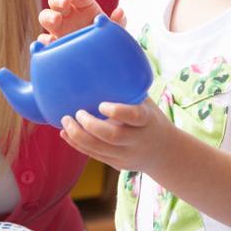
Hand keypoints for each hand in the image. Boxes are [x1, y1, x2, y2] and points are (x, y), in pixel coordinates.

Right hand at [37, 0, 125, 44]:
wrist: (100, 63)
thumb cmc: (106, 41)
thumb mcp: (114, 33)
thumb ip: (117, 23)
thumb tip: (119, 12)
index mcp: (84, 7)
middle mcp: (69, 15)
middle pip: (57, 1)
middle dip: (58, 0)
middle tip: (64, 4)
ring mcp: (58, 29)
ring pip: (46, 16)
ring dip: (49, 16)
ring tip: (56, 20)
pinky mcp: (52, 45)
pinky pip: (43, 41)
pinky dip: (43, 41)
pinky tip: (50, 43)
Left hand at [60, 101, 174, 172]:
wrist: (165, 153)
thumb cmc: (150, 119)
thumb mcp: (147, 104)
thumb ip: (128, 92)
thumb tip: (100, 67)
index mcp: (147, 120)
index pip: (134, 116)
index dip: (117, 111)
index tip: (102, 105)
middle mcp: (137, 140)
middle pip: (112, 136)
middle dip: (90, 125)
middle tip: (78, 112)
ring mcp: (126, 155)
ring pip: (98, 149)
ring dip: (77, 135)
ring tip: (66, 121)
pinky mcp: (117, 164)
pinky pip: (94, 155)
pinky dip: (76, 144)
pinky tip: (65, 133)